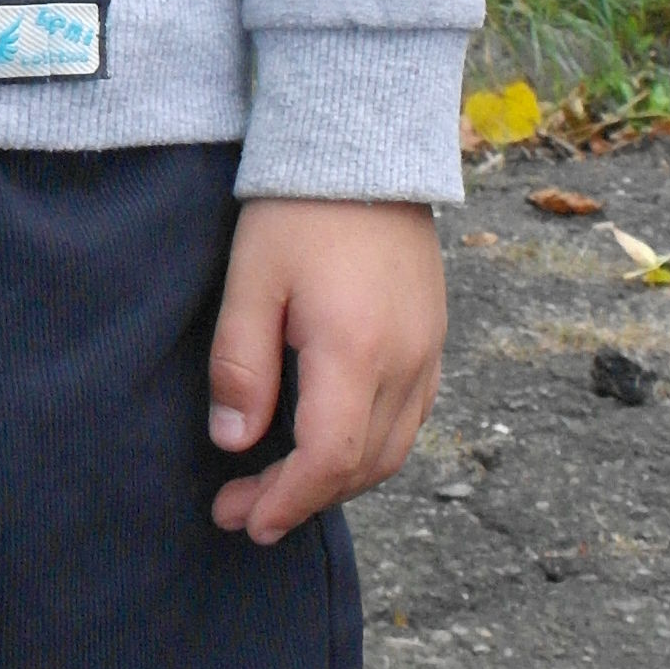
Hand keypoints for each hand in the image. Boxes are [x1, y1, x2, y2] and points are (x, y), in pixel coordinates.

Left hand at [207, 197, 444, 547]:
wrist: (364, 149)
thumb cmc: (298, 209)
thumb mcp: (250, 280)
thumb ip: (242, 365)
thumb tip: (235, 443)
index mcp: (356, 349)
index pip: (329, 458)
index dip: (286, 501)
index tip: (243, 519)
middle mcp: (406, 361)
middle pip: (364, 466)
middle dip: (302, 501)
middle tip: (242, 511)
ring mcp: (429, 351)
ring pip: (393, 449)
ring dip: (337, 481)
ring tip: (278, 489)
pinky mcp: (434, 339)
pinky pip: (410, 419)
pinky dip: (369, 449)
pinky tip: (328, 447)